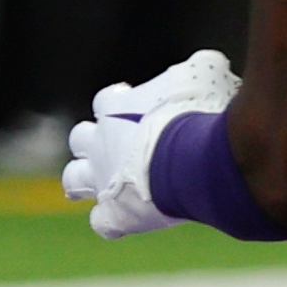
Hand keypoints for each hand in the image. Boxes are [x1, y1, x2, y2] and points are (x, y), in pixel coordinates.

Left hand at [60, 49, 240, 237]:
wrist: (196, 158)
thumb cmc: (201, 113)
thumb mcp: (206, 74)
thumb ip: (202, 67)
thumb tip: (211, 63)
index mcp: (116, 107)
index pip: (106, 101)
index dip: (117, 103)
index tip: (135, 106)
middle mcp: (101, 142)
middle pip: (80, 138)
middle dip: (93, 142)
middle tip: (117, 147)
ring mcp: (104, 179)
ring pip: (74, 178)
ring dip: (83, 180)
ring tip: (100, 184)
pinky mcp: (117, 213)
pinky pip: (102, 223)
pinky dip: (109, 221)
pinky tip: (123, 220)